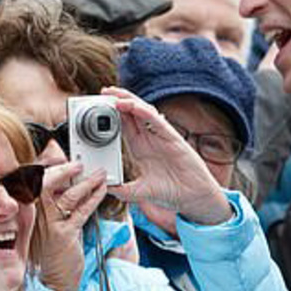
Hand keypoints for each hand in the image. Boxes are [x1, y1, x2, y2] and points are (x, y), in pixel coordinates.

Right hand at [36, 161, 106, 290]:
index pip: (36, 180)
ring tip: (99, 175)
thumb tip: (71, 178)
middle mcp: (36, 216)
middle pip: (45, 182)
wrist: (56, 279)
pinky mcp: (63, 235)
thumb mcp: (53, 222)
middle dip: (64, 169)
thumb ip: (59, 201)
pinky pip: (80, 211)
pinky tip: (102, 191)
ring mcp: (48, 225)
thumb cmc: (55, 250)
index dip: (49, 166)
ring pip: (65, 195)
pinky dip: (93, 199)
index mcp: (31, 210)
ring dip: (86, 182)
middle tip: (79, 163)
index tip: (61, 155)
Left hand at [101, 87, 231, 224]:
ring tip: (115, 94)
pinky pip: (157, 121)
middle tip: (104, 92)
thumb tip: (106, 189)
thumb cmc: (170, 192)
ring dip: (129, 101)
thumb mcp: (140, 192)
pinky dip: (145, 112)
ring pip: (143, 112)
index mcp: (140, 148)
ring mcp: (160, 137)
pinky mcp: (172, 138)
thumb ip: (123, 190)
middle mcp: (149, 139)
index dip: (111, 114)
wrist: (192, 198)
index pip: (123, 126)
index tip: (98, 106)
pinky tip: (133, 106)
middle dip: (118, 100)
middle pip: (131, 114)